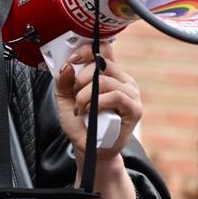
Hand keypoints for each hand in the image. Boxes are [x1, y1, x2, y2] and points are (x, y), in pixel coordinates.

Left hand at [54, 42, 141, 159]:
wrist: (88, 148)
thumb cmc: (80, 123)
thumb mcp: (64, 99)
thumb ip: (63, 81)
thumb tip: (67, 66)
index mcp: (109, 74)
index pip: (104, 50)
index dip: (87, 50)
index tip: (71, 60)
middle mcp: (123, 80)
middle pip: (102, 63)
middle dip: (80, 78)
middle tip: (74, 94)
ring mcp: (131, 94)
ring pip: (105, 81)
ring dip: (85, 95)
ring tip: (80, 108)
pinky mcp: (134, 109)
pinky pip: (115, 96)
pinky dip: (97, 103)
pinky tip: (90, 112)